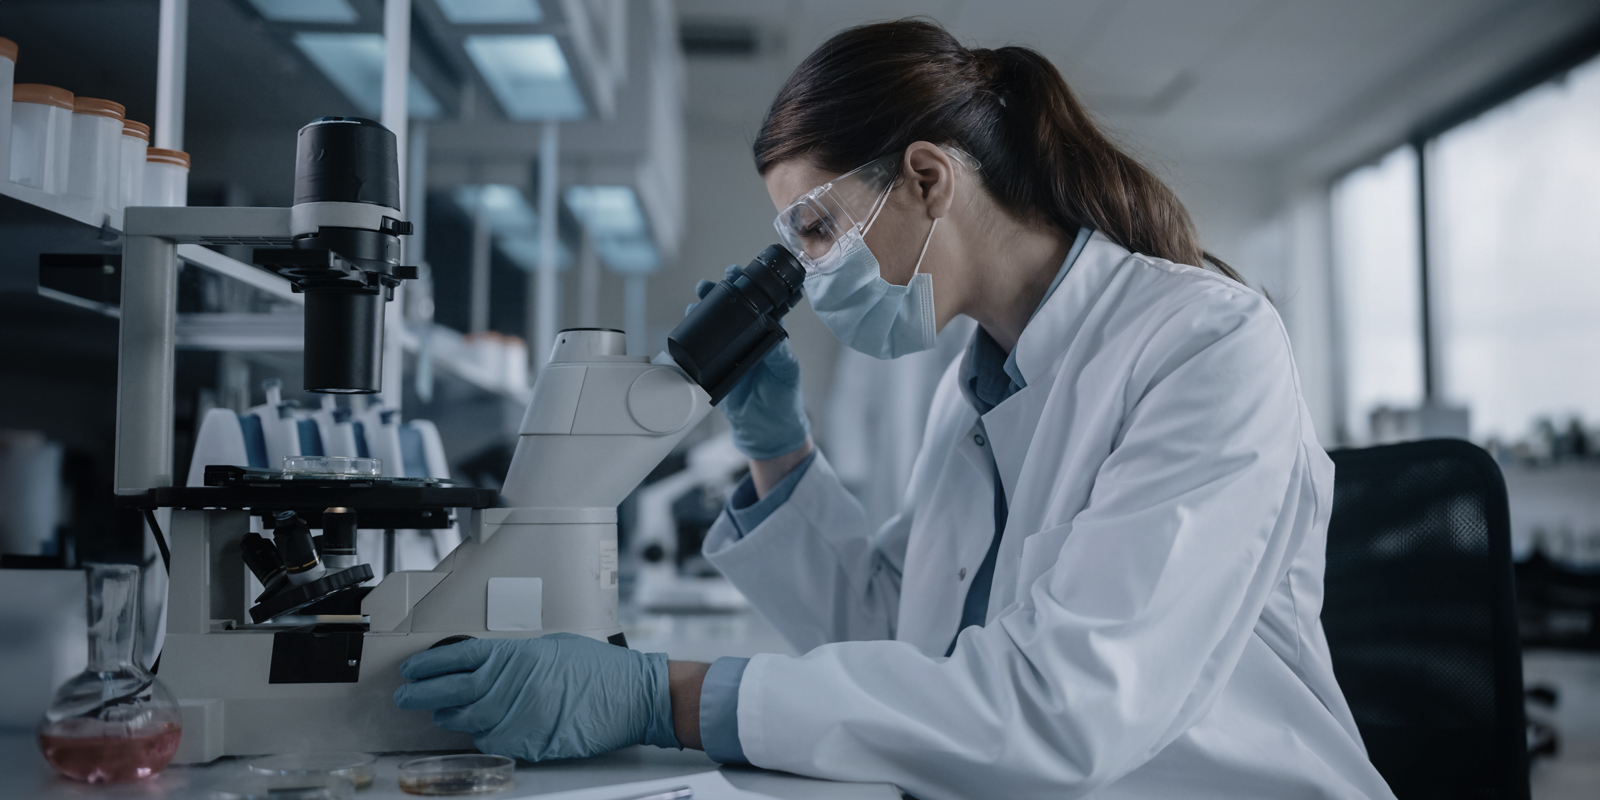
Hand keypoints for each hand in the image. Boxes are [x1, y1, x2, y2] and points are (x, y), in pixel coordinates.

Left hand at [393, 633, 677, 761]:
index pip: (458, 657)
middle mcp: (511, 686)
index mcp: (516, 657)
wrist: (631, 697)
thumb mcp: (553, 648)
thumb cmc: (600, 670)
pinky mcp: (528, 743)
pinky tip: (478, 729)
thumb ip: (517, 657)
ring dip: (448, 717)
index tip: (412, 668)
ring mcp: (517, 717)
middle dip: (422, 692)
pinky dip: (481, 735)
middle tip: (406, 695)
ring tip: (439, 713)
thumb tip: (490, 664)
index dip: (429, 664)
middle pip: (451, 690)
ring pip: (466, 721)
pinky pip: (492, 741)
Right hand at [689, 265, 810, 459]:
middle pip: (730, 309)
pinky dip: (692, 334)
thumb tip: (772, 330)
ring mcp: (728, 352)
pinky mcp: (713, 368)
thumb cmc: (783, 398)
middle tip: (710, 284)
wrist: (766, 430)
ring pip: (713, 324)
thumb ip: (780, 353)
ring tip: (698, 298)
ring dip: (703, 308)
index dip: (747, 286)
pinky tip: (688, 323)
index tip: (738, 273)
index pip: (757, 303)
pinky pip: (701, 348)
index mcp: (767, 335)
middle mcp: (746, 340)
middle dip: (718, 292)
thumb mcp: (787, 372)